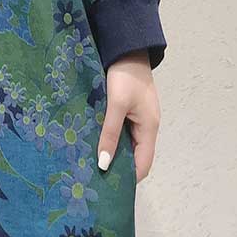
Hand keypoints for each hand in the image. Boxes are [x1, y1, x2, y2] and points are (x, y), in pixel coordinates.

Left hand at [97, 50, 160, 182]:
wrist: (126, 48)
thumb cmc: (125, 76)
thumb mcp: (116, 105)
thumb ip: (110, 134)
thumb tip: (104, 164)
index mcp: (149, 128)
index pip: (143, 165)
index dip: (128, 178)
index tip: (107, 188)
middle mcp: (145, 127)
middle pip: (133, 156)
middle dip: (116, 167)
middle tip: (91, 178)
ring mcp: (136, 118)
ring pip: (124, 143)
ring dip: (110, 152)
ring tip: (87, 163)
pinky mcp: (126, 109)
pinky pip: (118, 130)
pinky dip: (107, 138)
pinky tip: (90, 142)